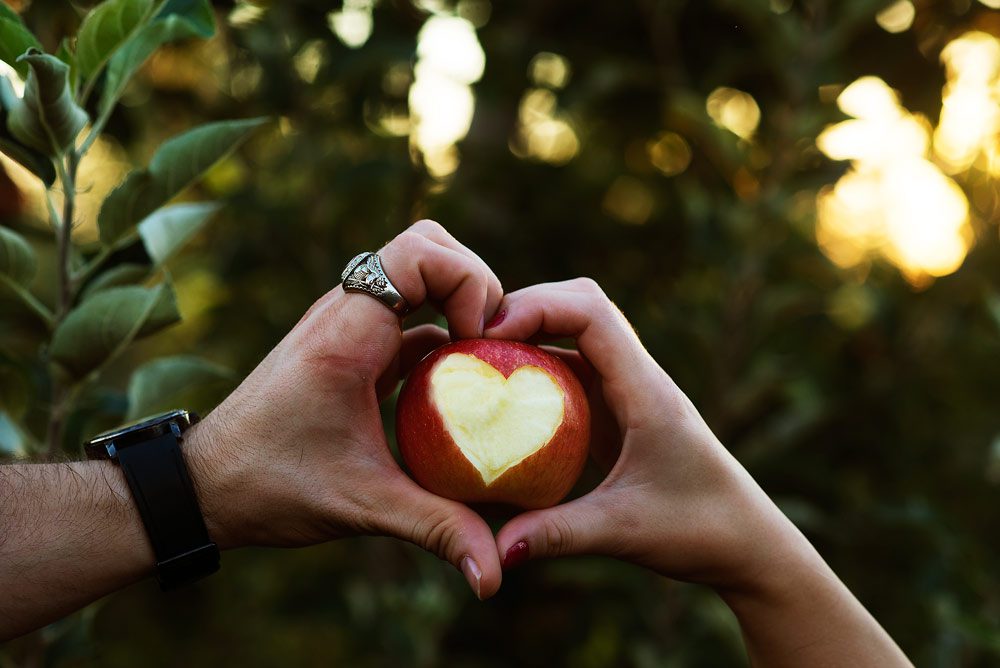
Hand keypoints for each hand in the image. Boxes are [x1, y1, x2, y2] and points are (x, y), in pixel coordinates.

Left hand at [184, 220, 502, 598]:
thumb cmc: (269, 486)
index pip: (419, 252)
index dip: (468, 281)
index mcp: (348, 333)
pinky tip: (455, 386)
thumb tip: (495, 575)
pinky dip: (440, 332)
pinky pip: (407, 314)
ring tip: (480, 358)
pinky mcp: (348, 344)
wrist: (204, 485)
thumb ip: (436, 530)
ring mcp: (346, 324)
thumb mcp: (363, 506)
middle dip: (472, 281)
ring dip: (457, 302)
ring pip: (417, 272)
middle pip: (426, 245)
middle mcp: (346, 313)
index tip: (479, 341)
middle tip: (488, 342)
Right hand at [483, 279, 910, 664]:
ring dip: (529, 335)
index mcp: (646, 390)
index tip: (487, 334)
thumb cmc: (700, 531)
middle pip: (581, 306)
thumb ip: (557, 535)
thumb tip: (495, 549)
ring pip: (576, 335)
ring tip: (476, 359)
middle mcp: (638, 378)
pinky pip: (572, 371)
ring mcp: (628, 391)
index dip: (537, 306)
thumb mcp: (624, 533)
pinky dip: (536, 370)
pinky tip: (503, 398)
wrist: (748, 543)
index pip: (592, 312)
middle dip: (525, 307)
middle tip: (470, 339)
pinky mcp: (618, 411)